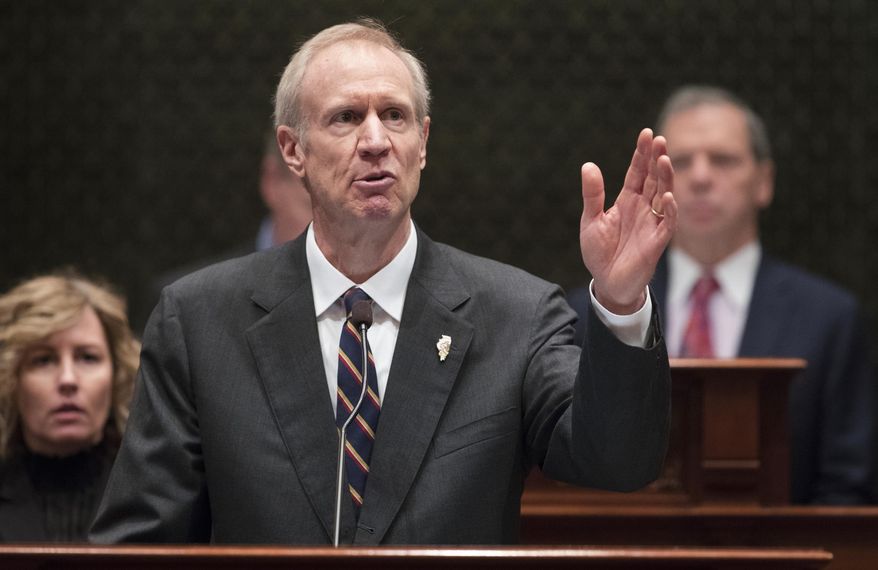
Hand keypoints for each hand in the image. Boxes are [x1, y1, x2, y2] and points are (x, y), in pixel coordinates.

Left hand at [579, 128, 676, 313]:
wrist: (607, 283)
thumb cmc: (600, 252)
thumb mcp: (590, 221)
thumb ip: (592, 195)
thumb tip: (588, 165)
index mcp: (626, 201)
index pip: (637, 172)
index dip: (642, 154)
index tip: (646, 134)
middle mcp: (642, 208)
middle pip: (653, 178)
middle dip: (656, 159)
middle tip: (659, 139)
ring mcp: (651, 223)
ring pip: (663, 195)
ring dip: (665, 179)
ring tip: (664, 160)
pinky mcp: (657, 242)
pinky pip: (667, 224)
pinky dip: (668, 211)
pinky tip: (666, 196)